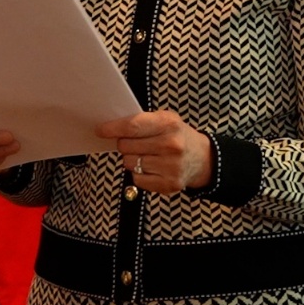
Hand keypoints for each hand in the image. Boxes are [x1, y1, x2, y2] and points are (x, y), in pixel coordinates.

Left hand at [96, 110, 212, 194]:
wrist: (202, 158)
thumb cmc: (177, 135)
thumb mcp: (166, 119)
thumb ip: (142, 121)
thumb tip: (111, 128)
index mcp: (169, 124)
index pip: (133, 126)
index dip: (113, 128)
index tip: (101, 130)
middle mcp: (171, 145)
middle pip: (127, 146)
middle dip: (124, 143)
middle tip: (133, 142)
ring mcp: (171, 167)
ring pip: (129, 163)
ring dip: (131, 159)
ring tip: (146, 154)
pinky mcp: (169, 185)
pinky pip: (136, 179)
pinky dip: (138, 173)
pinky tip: (151, 167)